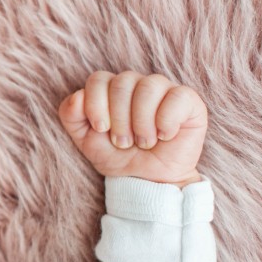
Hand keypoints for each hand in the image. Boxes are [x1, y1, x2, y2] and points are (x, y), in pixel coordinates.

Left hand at [58, 71, 206, 187]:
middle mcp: (138, 84)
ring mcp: (165, 90)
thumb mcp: (86, 140)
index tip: (101, 129)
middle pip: (122, 82)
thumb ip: (72, 116)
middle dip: (119, 119)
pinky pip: (177, 97)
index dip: (96, 104)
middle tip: (124, 143)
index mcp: (113, 89)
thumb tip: (77, 97)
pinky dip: (166, 121)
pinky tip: (165, 136)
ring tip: (144, 142)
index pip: (98, 79)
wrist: (147, 182)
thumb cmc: (118, 157)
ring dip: (142, 122)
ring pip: (149, 86)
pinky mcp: (189, 101)